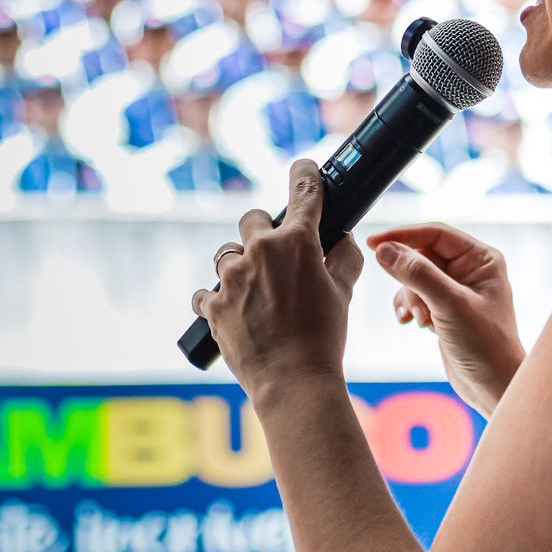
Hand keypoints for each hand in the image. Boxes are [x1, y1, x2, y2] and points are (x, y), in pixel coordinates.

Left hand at [192, 159, 364, 397]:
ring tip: (256, 294)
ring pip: (227, 253)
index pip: (304, 192)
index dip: (306, 174)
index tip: (304, 168)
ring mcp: (231, 277)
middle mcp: (259, 251)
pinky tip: (234, 314)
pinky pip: (206, 292)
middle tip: (276, 257)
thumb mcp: (343, 293)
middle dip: (263, 232)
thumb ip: (345, 258)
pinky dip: (218, 299)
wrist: (293, 383)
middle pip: (253, 219)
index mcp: (297, 243)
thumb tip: (343, 238)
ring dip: (239, 266)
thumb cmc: (324, 338)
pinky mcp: (212, 304)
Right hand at [368, 222, 525, 418]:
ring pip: (414, 277)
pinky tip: (412, 323)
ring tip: (420, 319)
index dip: (402, 236)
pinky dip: (409, 307)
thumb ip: (417, 274)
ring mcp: (455, 290)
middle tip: (408, 300)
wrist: (493, 387)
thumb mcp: (450, 306)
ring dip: (410, 297)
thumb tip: (384, 250)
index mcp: (481, 259)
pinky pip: (414, 296)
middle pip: (421, 255)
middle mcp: (469, 269)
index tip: (374, 243)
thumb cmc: (486, 346)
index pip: (434, 234)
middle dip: (409, 278)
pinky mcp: (443, 308)